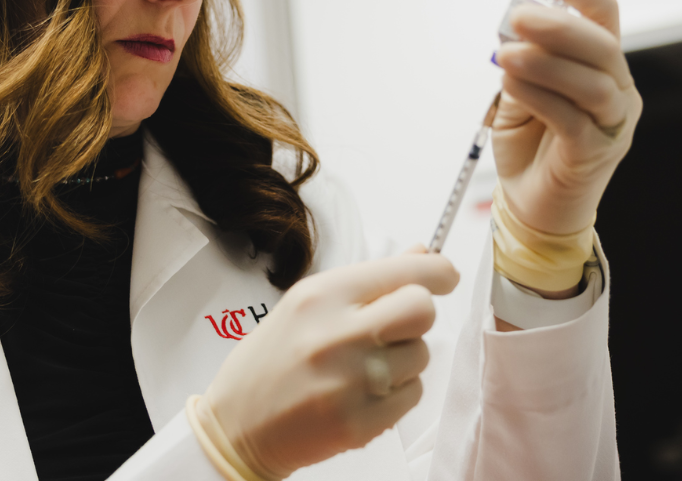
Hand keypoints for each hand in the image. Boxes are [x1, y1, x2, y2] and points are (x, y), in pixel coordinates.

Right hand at [201, 247, 458, 478]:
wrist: (236, 426)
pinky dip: (397, 393)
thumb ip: (366, 282)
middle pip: (422, 309)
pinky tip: (361, 393)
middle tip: (393, 326)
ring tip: (362, 366)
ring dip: (403, 359)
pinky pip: (413, 394)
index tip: (445, 274)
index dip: (437, 271)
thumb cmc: (270, 362)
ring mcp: (352, 382)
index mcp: (322, 296)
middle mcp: (339, 335)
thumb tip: (420, 254)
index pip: (404, 273)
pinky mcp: (362, 423)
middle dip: (416, 315)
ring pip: (421, 354)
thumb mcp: (305, 305)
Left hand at [492, 0, 641, 234]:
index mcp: (602, 66)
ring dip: (547, 62)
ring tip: (507, 54)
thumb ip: (523, 60)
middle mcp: (616, 91)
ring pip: (591, 82)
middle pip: (602, 47)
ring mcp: (611, 123)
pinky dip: (540, 96)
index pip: (604, 17)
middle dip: (559, 26)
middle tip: (518, 17)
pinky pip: (571, 118)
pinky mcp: (594, 153)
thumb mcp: (520, 92)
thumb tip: (512, 28)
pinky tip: (512, 84)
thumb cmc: (531, 146)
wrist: (533, 205)